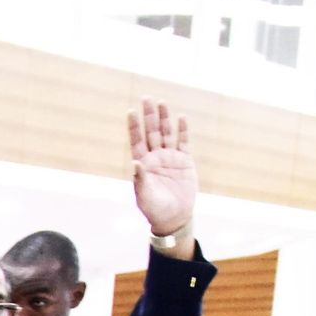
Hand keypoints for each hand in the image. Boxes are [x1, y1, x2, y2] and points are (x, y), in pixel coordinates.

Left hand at [128, 97, 195, 248]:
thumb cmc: (155, 209)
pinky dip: (182, 130)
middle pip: (151, 132)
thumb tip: (135, 162)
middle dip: (149, 116)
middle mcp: (155, 158)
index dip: (134, 127)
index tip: (131, 112)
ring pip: (166, 133)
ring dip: (164, 118)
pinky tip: (181, 118)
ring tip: (161, 102)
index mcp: (143, 165)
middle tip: (146, 98)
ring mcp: (170, 158)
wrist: (174, 218)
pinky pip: (183, 142)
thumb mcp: (145, 196)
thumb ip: (140, 179)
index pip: (137, 141)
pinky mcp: (185, 161)